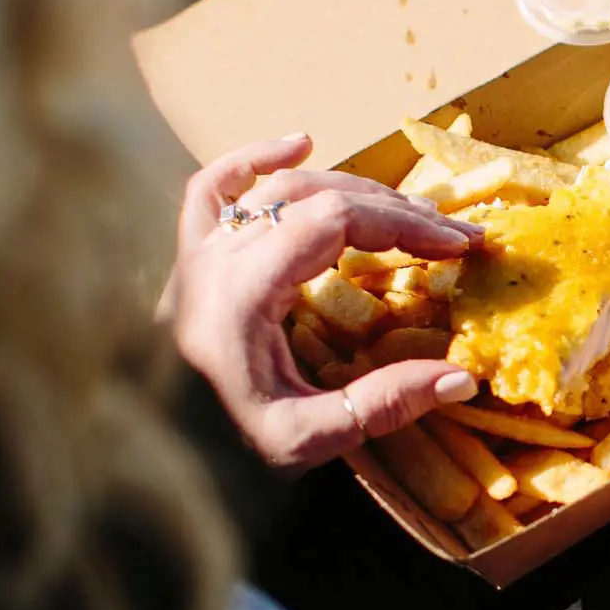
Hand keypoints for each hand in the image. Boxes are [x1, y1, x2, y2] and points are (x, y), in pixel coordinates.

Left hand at [165, 134, 481, 470]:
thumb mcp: (305, 441)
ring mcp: (195, 255)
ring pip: (277, 189)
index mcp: (240, 292)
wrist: (147, 464)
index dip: (405, 225)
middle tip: (453, 236)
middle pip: (317, 199)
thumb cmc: (221, 457)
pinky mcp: (189, 262)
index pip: (336, 223)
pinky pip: (213, 190)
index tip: (457, 246)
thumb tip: (462, 377)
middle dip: (395, 211)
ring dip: (350, 190)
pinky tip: (299, 145)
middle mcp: (213, 259)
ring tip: (407, 210)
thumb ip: (381, 405)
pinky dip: (255, 161)